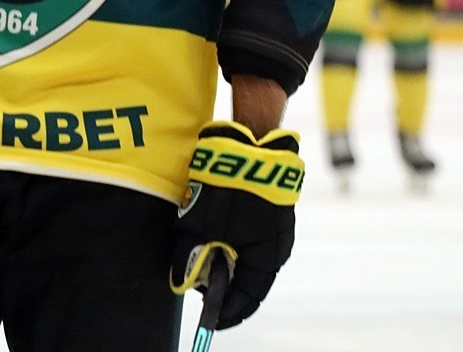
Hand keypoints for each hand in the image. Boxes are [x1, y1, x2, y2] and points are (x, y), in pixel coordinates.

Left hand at [170, 122, 303, 328]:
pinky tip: (218, 237)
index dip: (226, 312)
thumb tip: (184, 281)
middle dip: (225, 286)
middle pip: (250, 280)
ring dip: (229, 263)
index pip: (247, 299)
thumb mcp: (197, 225)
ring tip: (205, 259)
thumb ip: (188, 257)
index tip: (210, 318)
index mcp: (265, 258)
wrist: (250, 143)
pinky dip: (236, 245)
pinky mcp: (273, 213)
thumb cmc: (225, 188)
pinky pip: (253, 240)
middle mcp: (277, 248)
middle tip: (201, 285)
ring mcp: (278, 229)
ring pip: (252, 259)